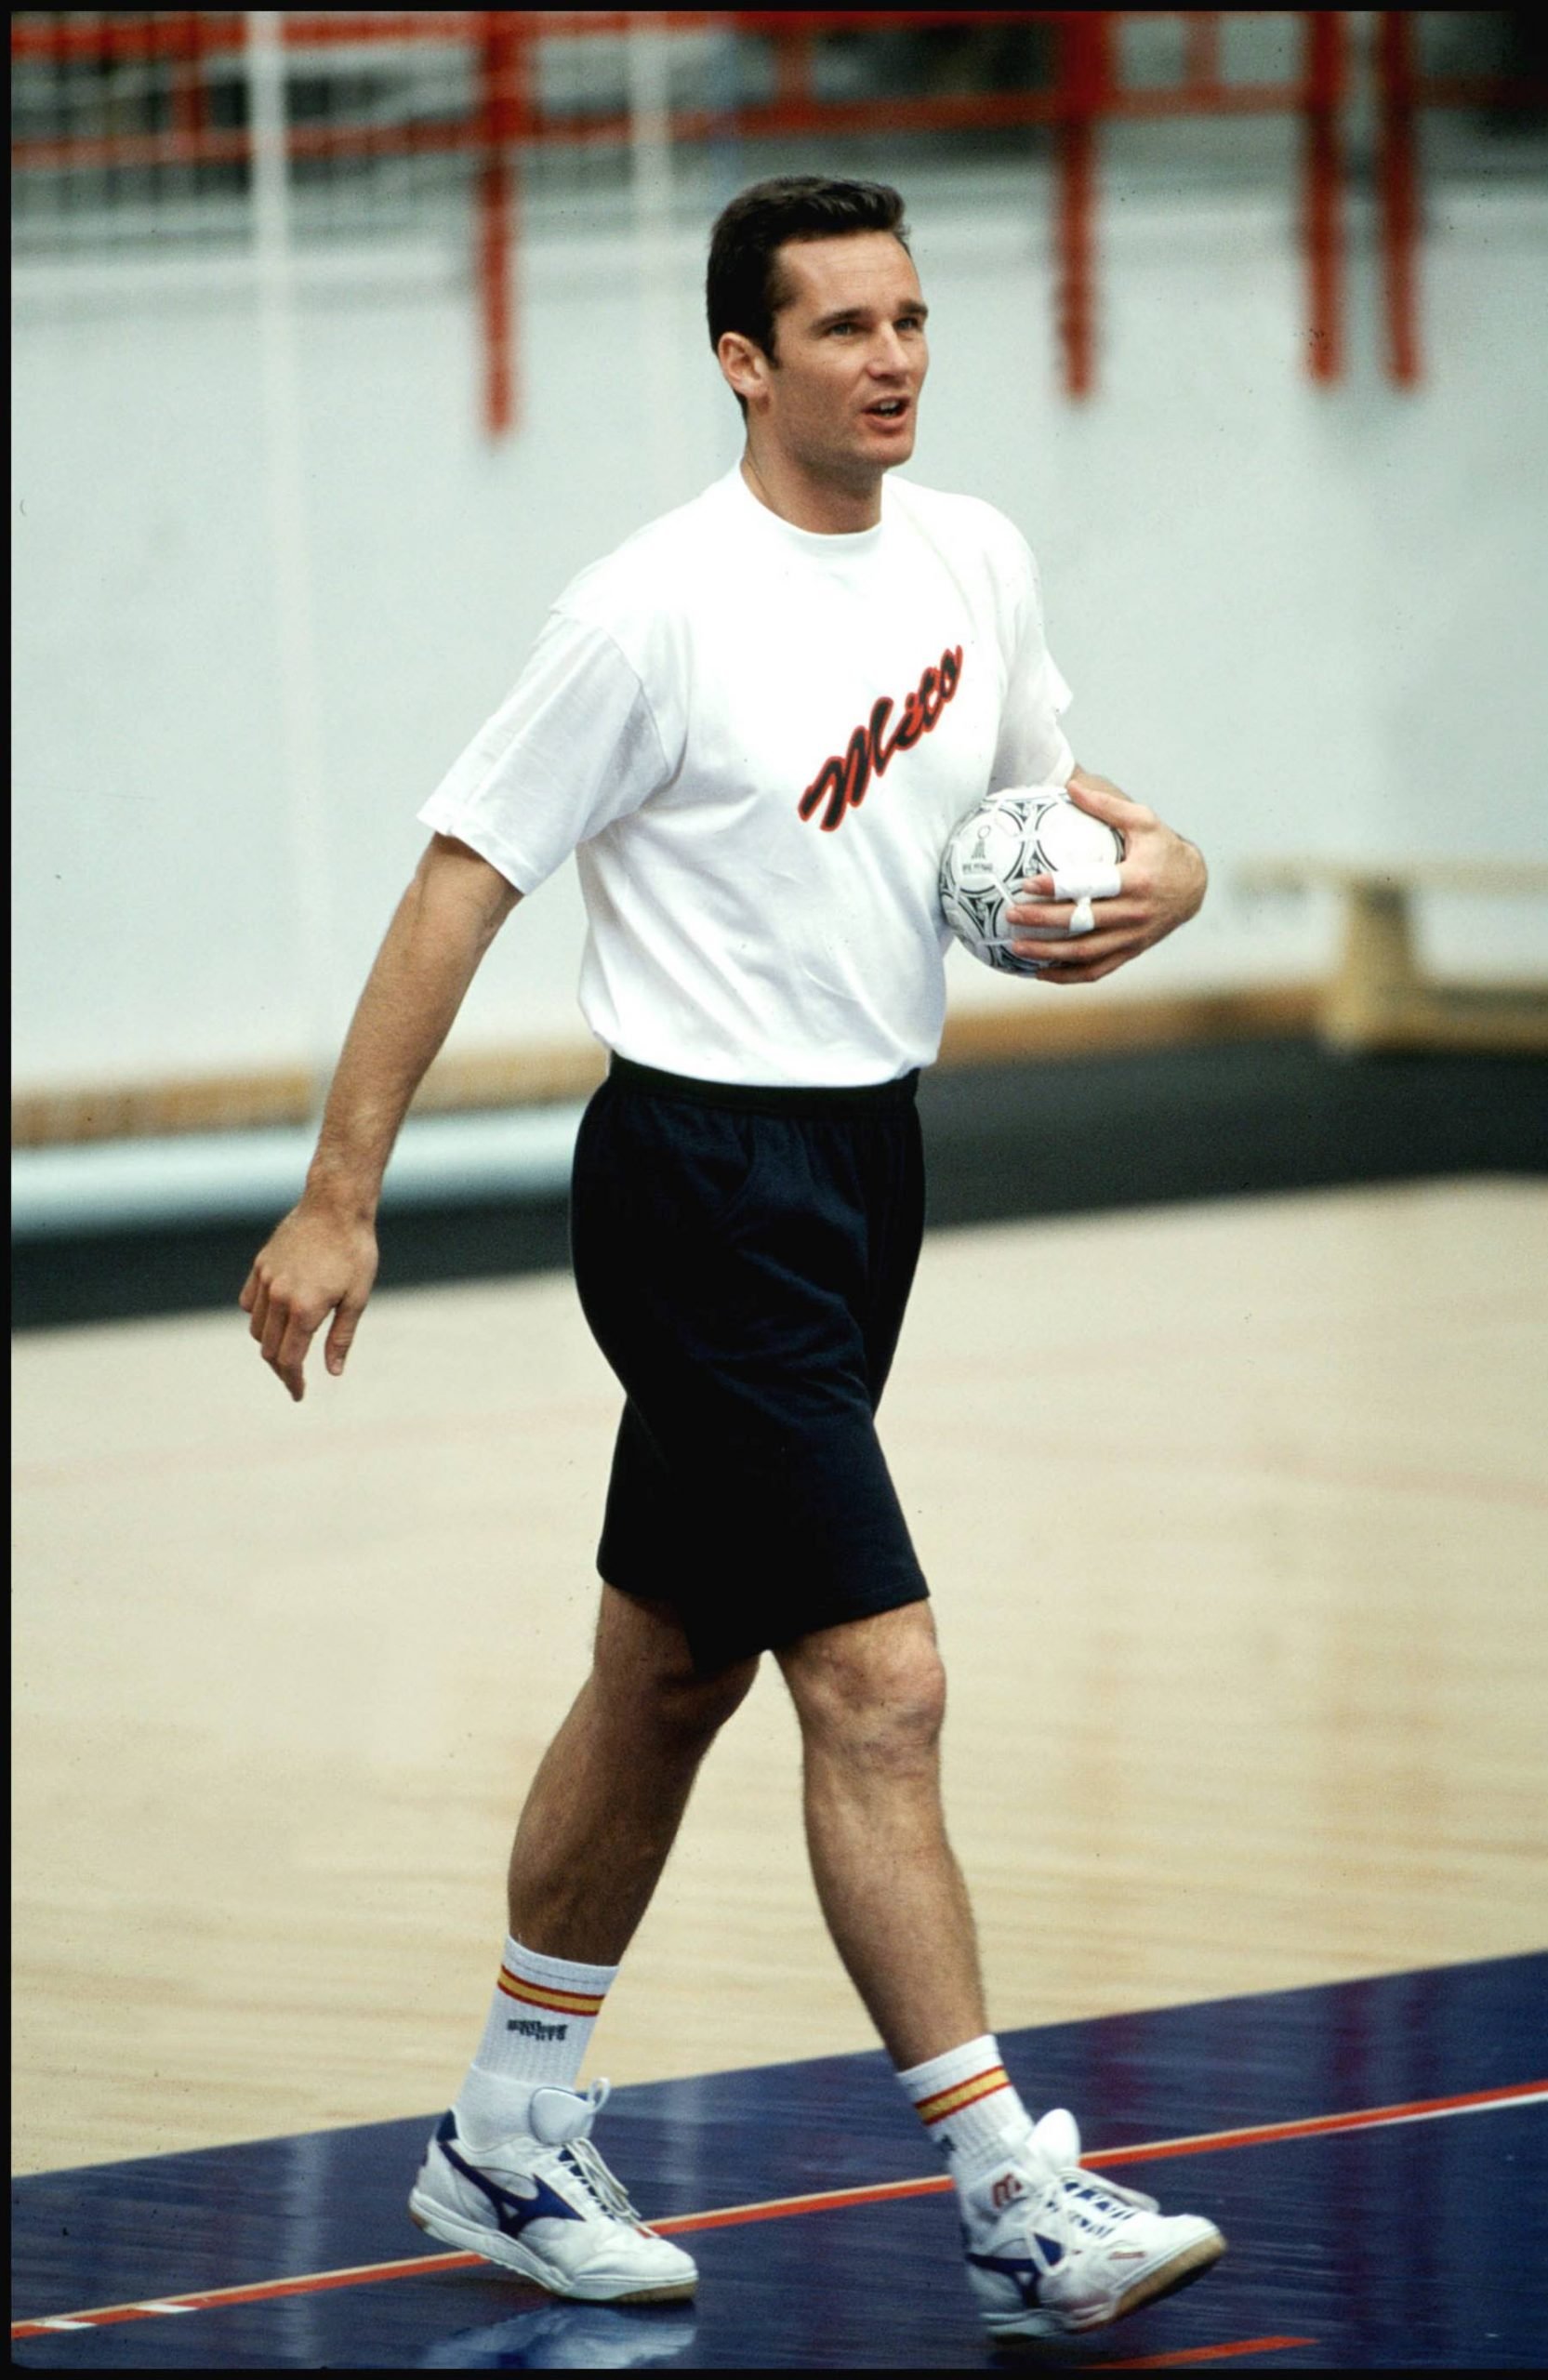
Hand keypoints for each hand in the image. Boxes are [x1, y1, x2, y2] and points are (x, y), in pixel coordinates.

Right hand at [239, 1196, 378, 1402]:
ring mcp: (266, 1279)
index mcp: (305, 1309)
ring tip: (288, 1349)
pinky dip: (257, 1317)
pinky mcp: (260, 1265)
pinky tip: (275, 1319)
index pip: (289, 1360)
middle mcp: (279, 1296)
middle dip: (282, 1369)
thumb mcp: (358, 1298)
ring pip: (256, 1327)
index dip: (293, 1381)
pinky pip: (248, 1302)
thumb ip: (341, 1337)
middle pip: (269, 1348)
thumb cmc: (355, 1251)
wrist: (336, 1206)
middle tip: (296, 1378)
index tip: (299, 1394)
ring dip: (270, 1344)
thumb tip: (332, 1371)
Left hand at [1004, 767, 1207, 983]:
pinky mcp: (1130, 953)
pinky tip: (1037, 971)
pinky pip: (1095, 970)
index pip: (1092, 886)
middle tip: (1011, 915)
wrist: (1194, 887)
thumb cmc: (1162, 848)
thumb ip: (1107, 805)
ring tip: (1015, 947)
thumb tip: (1070, 786)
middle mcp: (1136, 914)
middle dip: (1044, 921)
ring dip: (1048, 952)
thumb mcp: (1143, 820)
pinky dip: (1066, 975)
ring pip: (1086, 953)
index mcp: (1138, 880)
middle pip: (1083, 922)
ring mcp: (1133, 938)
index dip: (1059, 887)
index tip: (1028, 884)